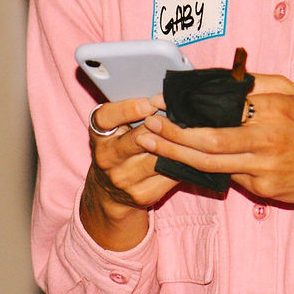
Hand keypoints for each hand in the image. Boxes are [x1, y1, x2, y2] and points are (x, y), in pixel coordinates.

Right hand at [79, 95, 183, 248]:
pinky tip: (193, 153)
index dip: (129, 108)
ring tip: (194, 132)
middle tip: (183, 115)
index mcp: (99, 134)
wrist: (107, 191)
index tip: (151, 103)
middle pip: (139, 139)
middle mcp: (107, 158)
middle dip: (163, 126)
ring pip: (159, 158)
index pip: (107, 117)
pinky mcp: (141, 194)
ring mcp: (123, 179)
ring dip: (178, 145)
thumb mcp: (115, 129)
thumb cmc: (118, 148)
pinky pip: (170, 175)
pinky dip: (184, 163)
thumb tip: (164, 99)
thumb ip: (131, 114)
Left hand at [138, 68, 293, 213]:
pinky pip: (228, 176)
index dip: (188, 110)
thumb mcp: (293, 92)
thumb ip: (257, 83)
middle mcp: (267, 141)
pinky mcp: (263, 189)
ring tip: (153, 144)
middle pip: (208, 142)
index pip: (221, 109)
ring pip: (211, 165)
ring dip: (177, 154)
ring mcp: (264, 168)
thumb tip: (221, 79)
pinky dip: (204, 168)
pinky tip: (184, 159)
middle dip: (172, 136)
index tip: (163, 104)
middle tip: (148, 128)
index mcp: (274, 110)